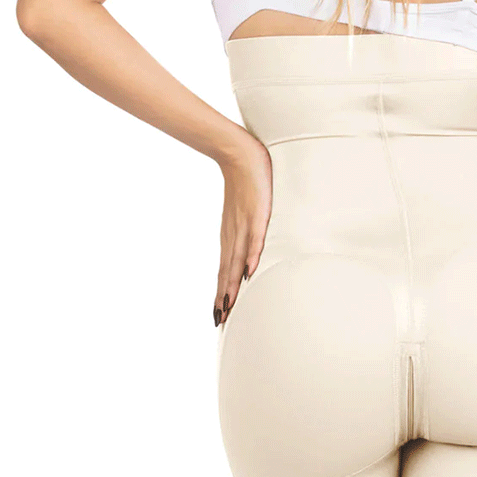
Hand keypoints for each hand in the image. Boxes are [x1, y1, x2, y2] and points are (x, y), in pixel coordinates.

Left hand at [213, 134, 272, 326]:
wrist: (239, 154)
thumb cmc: (243, 183)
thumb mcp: (242, 213)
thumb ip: (246, 232)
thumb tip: (248, 252)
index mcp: (230, 237)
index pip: (224, 271)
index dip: (221, 294)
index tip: (219, 316)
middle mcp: (233, 236)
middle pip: (226, 273)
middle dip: (223, 299)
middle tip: (220, 322)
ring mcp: (244, 225)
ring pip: (236, 260)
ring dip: (232, 285)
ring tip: (228, 307)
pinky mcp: (257, 213)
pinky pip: (255, 237)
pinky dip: (252, 255)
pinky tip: (249, 271)